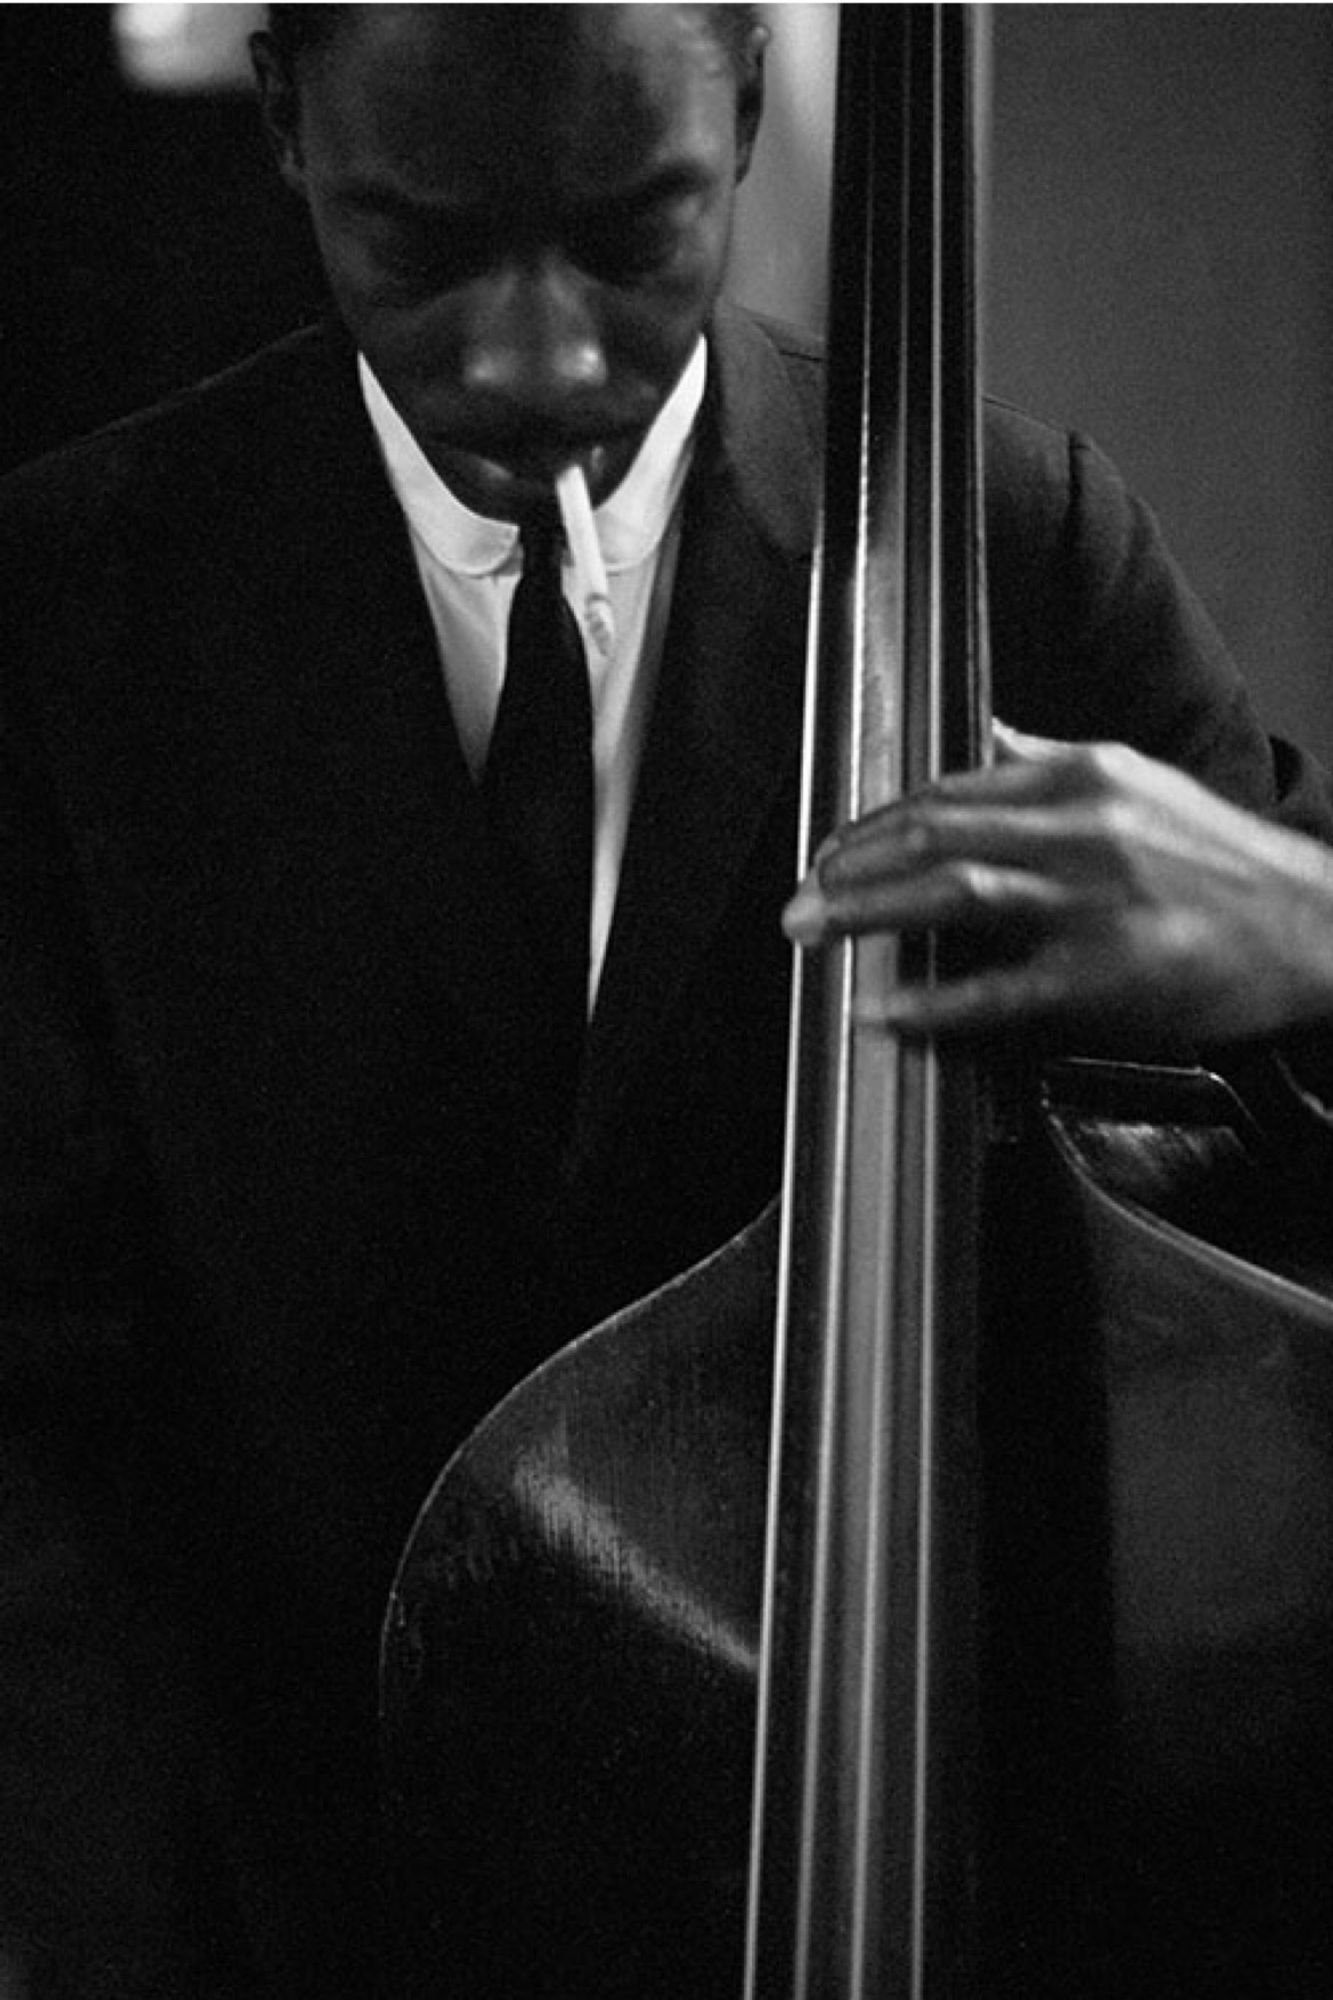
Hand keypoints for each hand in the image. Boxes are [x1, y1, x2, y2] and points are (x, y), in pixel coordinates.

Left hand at [783, 721, 1332, 1045]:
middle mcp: (1081, 830)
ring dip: (868, 912)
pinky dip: (934, 1001)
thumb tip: (985, 733)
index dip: (875, 821)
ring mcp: (1091, 903)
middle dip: (851, 864)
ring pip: (954, 895)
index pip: (949, 792)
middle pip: (935, 836)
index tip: (830, 846)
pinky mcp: (1104, 977)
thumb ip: (1050, 761)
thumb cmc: (1221, 862)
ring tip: (814, 929)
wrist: (1314, 926)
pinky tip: (884, 1009)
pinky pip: (1000, 990)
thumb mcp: (1138, 783)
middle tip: (798, 894)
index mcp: (1082, 778)